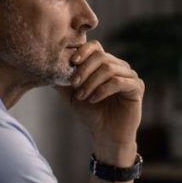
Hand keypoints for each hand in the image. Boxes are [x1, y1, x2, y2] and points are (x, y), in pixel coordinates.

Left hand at [57, 40, 143, 163]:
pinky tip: (93, 100)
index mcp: (106, 64)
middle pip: (101, 56)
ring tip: (82, 96)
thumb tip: (44, 67)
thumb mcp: (72, 95)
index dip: (83, 51)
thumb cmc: (91, 113)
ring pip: (109, 68)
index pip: (95, 47)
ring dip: (91, 82)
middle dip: (84, 70)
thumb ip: (62, 81)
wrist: (106, 135)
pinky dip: (103, 90)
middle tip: (74, 85)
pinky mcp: (137, 87)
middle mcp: (120, 66)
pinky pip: (118, 82)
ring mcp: (130, 75)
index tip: (71, 63)